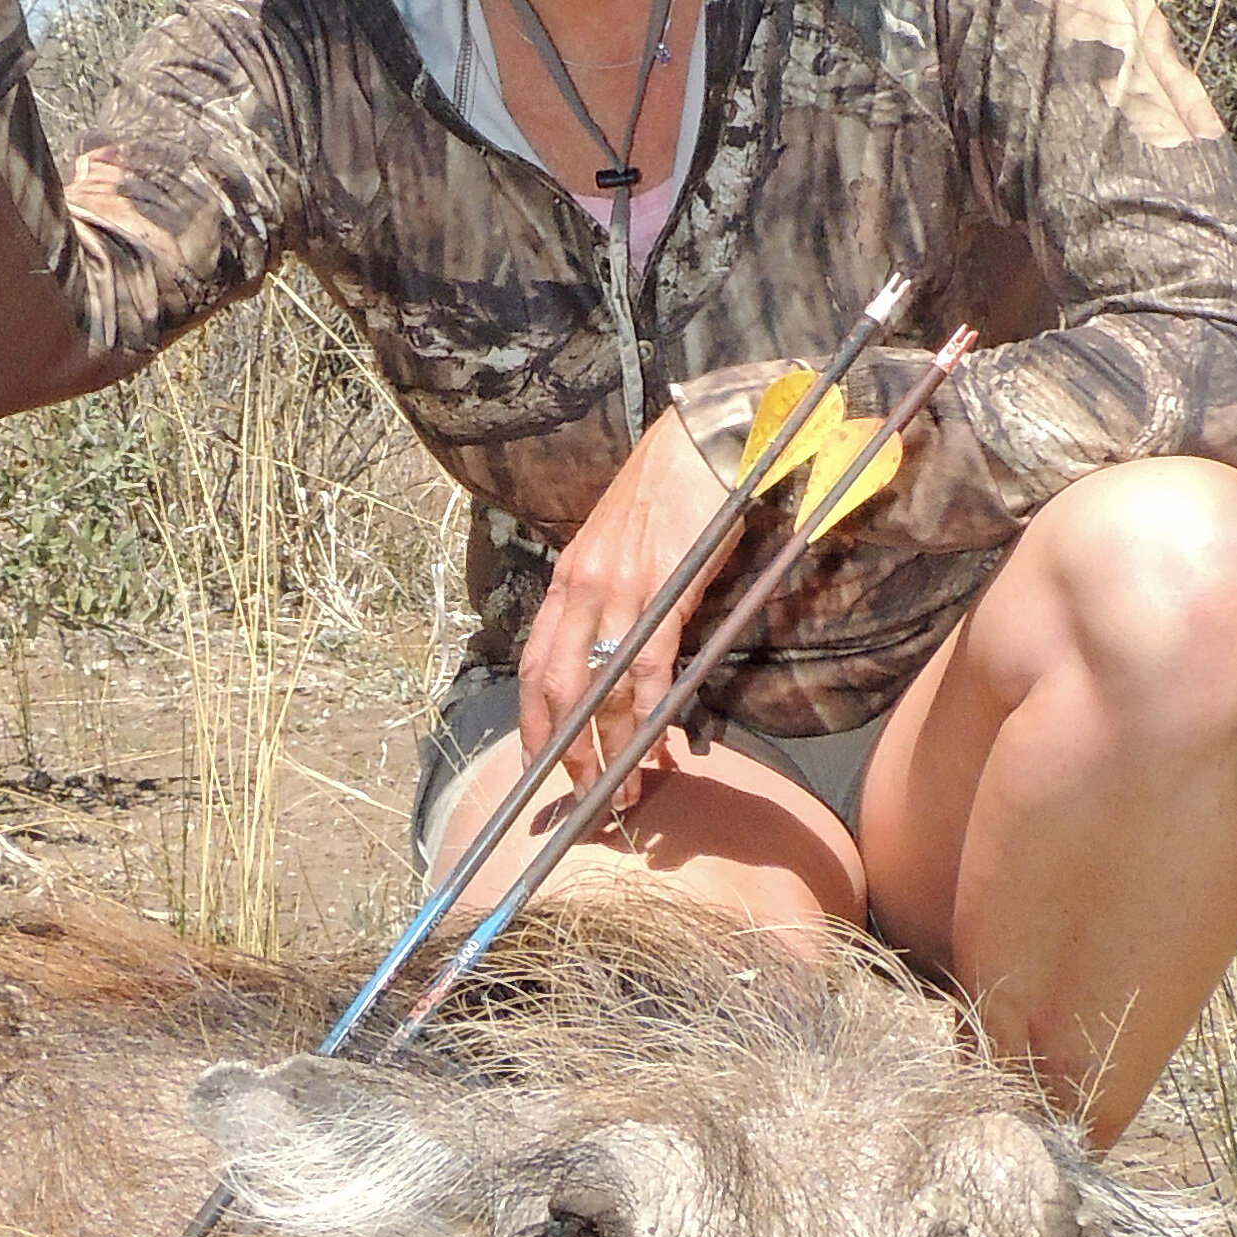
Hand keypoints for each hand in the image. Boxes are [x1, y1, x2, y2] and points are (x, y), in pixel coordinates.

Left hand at [519, 411, 735, 813]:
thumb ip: (616, 599)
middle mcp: (580, 587)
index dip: (533, 720)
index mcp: (567, 579)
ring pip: (597, 688)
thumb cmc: (669, 491)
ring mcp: (618, 590)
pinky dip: (647, 713)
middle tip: (578, 794)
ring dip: (607, 747)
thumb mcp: (624, 548)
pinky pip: (647, 667)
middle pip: (555, 687)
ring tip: (621, 789)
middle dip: (562, 749)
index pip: (535, 664)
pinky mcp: (663, 592)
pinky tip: (653, 743)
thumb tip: (626, 658)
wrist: (703, 442)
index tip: (538, 763)